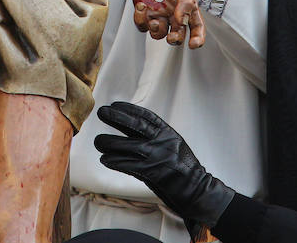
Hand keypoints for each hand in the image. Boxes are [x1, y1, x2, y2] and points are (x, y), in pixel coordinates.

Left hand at [94, 101, 235, 228]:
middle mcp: (162, 142)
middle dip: (116, 117)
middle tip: (101, 112)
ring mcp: (157, 157)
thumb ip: (157, 139)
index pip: (146, 116)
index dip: (129, 109)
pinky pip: (129, 165)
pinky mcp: (153, 173)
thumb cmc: (184, 170)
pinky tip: (105, 159)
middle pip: (135, 126)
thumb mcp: (174, 146)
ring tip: (98, 141)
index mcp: (169, 133)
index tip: (114, 104)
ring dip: (110, 143)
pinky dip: (115, 161)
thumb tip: (134, 131)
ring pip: (128, 146)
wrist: (198, 190)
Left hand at [124, 0, 204, 47]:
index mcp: (186, 5)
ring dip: (156, 30)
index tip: (194, 45)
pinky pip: (142, 25)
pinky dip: (141, 20)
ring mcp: (157, 11)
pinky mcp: (142, 9)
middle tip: (172, 37)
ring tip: (153, 19)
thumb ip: (185, 2)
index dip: (197, 38)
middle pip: (177, 35)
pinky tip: (141, 6)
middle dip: (175, 40)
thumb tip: (182, 22)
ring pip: (158, 33)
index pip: (196, 26)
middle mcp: (172, 11)